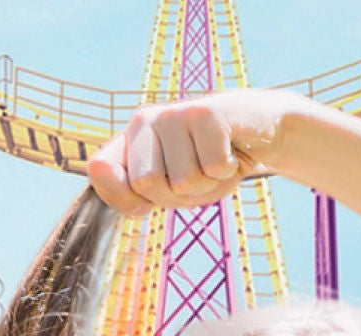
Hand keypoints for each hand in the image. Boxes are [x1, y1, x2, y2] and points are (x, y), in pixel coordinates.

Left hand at [87, 88, 296, 216]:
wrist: (261, 133)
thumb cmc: (209, 163)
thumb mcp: (169, 187)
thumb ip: (131, 192)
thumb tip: (110, 179)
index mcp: (130, 137)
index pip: (99, 169)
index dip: (123, 195)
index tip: (151, 198)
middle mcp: (146, 119)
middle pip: (145, 183)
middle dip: (175, 195)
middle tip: (195, 176)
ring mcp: (176, 113)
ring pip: (183, 180)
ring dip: (207, 184)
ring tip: (216, 162)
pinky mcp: (208, 112)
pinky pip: (214, 167)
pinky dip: (228, 172)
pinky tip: (232, 153)